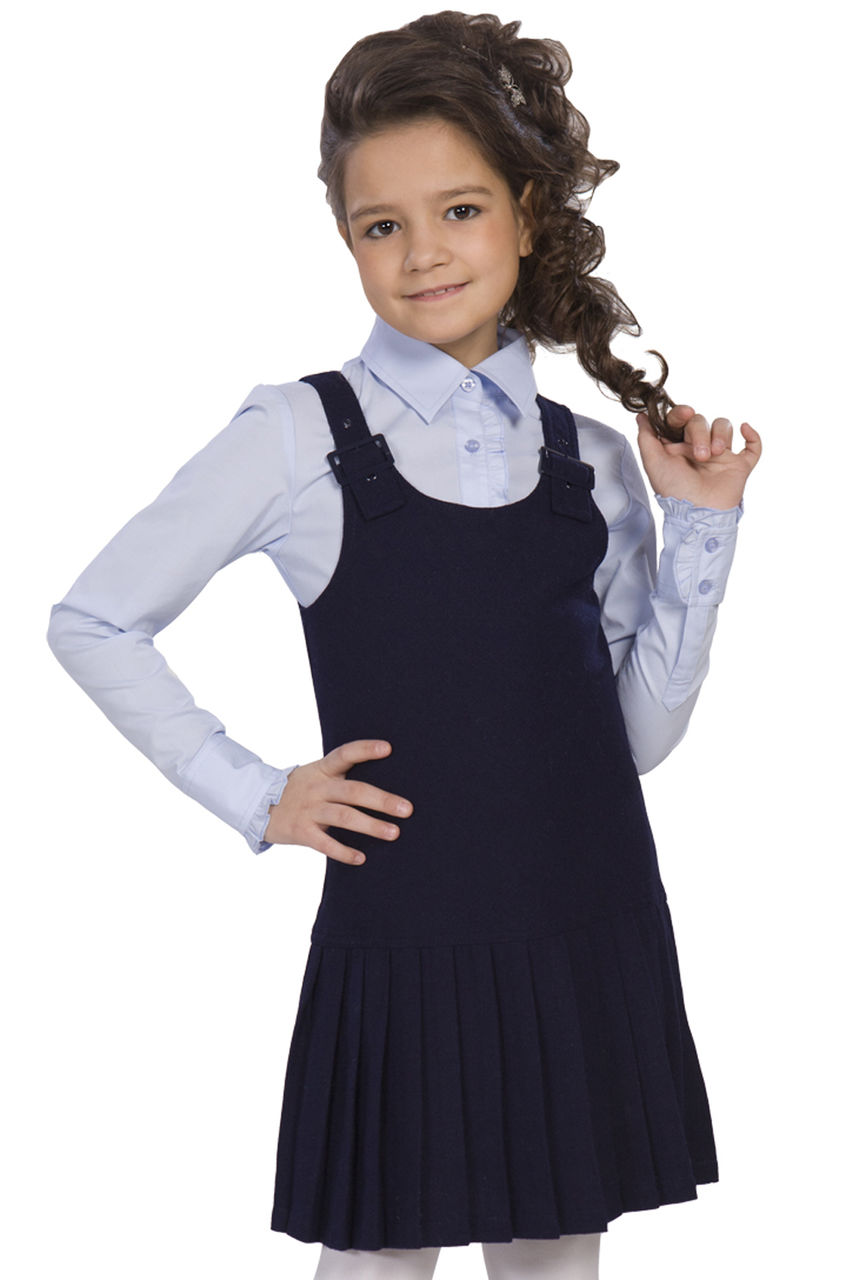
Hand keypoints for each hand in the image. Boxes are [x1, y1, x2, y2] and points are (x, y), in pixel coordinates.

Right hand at [261, 739, 412, 864]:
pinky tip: (361, 858)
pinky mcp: (300, 831)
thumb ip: (342, 777)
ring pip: (343, 817)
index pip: (345, 754)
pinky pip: (324, 843)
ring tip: (394, 833)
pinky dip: (343, 852)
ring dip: (370, 826)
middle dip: (381, 800)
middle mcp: (317, 787)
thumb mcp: (316, 775)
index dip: (365, 750)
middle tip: (407, 809)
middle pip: (353, 791)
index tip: (388, 748)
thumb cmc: (300, 790)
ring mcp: (308, 809)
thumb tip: (383, 785)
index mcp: (323, 769)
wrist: (257, 805)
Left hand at [636, 404, 761, 509]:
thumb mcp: (653, 463)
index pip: (680, 419)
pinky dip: (752, 436)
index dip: (681, 412)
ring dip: (720, 434)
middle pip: (701, 421)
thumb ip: (646, 438)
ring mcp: (720, 456)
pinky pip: (752, 446)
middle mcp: (698, 447)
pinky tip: (745, 429)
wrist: (698, 514)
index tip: (685, 413)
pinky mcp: (739, 465)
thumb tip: (642, 416)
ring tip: (714, 454)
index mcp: (677, 446)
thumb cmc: (674, 491)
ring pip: (724, 426)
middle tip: (700, 456)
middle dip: (700, 433)